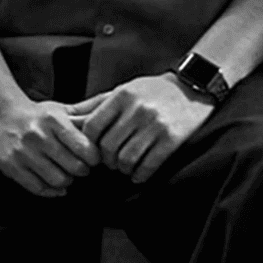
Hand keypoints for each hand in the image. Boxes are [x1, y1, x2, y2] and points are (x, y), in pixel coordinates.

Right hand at [0, 97, 104, 198]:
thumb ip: (88, 110)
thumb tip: (114, 98)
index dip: (94, 158)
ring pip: (58, 181)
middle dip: (82, 171)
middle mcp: (38, 136)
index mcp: (54, 121)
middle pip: (75, 168)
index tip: (92, 157)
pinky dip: (51, 191)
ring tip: (64, 173)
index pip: (86, 149)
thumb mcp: (61, 110)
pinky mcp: (11, 167)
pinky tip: (53, 183)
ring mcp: (23, 153)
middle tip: (80, 167)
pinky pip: (39, 189)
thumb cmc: (38, 116)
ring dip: (66, 181)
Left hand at [72, 76, 211, 178]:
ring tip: (125, 168)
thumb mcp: (126, 89)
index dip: (89, 143)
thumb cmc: (154, 91)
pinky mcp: (172, 138)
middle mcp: (137, 109)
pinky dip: (140, 175)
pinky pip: (149, 165)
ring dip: (123, 169)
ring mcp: (156, 124)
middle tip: (110, 163)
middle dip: (106, 160)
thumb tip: (69, 118)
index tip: (94, 149)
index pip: (92, 127)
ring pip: (126, 159)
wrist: (193, 88)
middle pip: (108, 146)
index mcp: (122, 96)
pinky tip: (139, 175)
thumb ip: (100, 104)